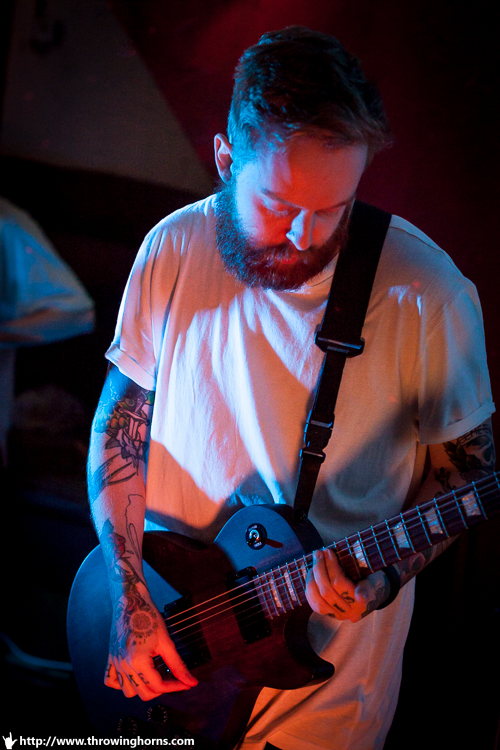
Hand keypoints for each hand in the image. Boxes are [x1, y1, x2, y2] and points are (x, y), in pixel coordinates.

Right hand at [105, 584, 197, 699]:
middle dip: (161, 689)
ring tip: (154, 675)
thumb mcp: (166, 642)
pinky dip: (122, 683)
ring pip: (128, 692)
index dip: (176, 686)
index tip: (185, 683)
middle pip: (144, 694)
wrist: (131, 601)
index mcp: (138, 661)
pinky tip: (134, 674)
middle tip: (171, 677)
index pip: (159, 686)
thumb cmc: (149, 617)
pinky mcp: (111, 658)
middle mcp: (124, 666)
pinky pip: (111, 681)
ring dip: (143, 688)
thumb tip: (191, 682)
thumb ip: (178, 665)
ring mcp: (116, 663)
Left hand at [306, 548, 389, 621]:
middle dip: (319, 569)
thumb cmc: (373, 582)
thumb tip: (360, 597)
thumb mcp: (375, 581)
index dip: (331, 567)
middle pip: (326, 592)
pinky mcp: (329, 614)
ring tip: (315, 562)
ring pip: (317, 600)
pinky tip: (312, 574)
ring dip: (312, 578)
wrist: (373, 593)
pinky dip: (310, 588)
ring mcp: (337, 615)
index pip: (340, 583)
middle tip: (319, 552)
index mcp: (360, 604)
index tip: (328, 551)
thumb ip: (368, 588)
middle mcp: (348, 613)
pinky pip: (314, 604)